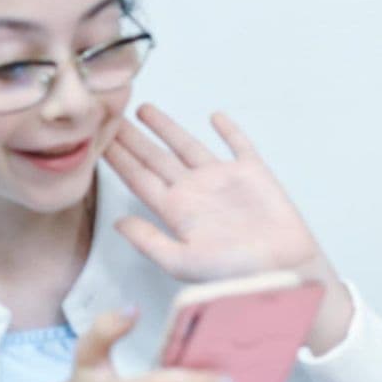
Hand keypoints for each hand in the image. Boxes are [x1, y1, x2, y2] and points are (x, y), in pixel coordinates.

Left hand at [104, 105, 327, 284]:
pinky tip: (215, 116)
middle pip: (155, 158)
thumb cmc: (235, 272)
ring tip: (144, 110)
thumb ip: (148, 240)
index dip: (118, 159)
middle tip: (110, 116)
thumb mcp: (181, 261)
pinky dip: (228, 129)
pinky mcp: (253, 173)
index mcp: (175, 211)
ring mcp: (223, 180)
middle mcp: (195, 191)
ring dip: (167, 128)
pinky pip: (238, 144)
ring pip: (187, 146)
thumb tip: (117, 222)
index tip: (98, 140)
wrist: (282, 268)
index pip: (138, 178)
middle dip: (133, 139)